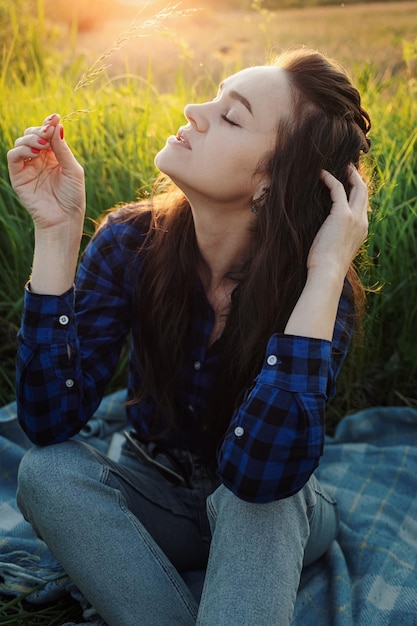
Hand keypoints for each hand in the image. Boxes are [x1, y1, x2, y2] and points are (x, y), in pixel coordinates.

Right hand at [7, 113, 85, 231]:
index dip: (49, 123)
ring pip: (21, 142)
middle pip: (32, 134)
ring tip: (43, 146)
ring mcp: (28, 167)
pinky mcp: (18, 176)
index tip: (54, 117)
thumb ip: (63, 149)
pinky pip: (13, 156)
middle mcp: (40, 159)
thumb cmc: (73, 197)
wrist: (64, 219)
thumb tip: (56, 125)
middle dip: (40, 130)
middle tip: (48, 133)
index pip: (47, 134)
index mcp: (54, 156)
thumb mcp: (73, 170)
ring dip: (31, 138)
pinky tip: (35, 153)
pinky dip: (22, 150)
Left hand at [307, 165, 368, 278]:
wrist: (327, 272)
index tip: (348, 184)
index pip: (363, 205)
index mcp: (361, 230)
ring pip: (357, 188)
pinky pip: (338, 189)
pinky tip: (321, 174)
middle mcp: (362, 222)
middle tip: (348, 168)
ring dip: (349, 174)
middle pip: (364, 193)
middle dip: (357, 178)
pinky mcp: (342, 214)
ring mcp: (354, 217)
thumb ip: (334, 237)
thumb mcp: (334, 249)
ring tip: (340, 166)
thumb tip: (323, 234)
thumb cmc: (325, 266)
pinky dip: (330, 179)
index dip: (357, 192)